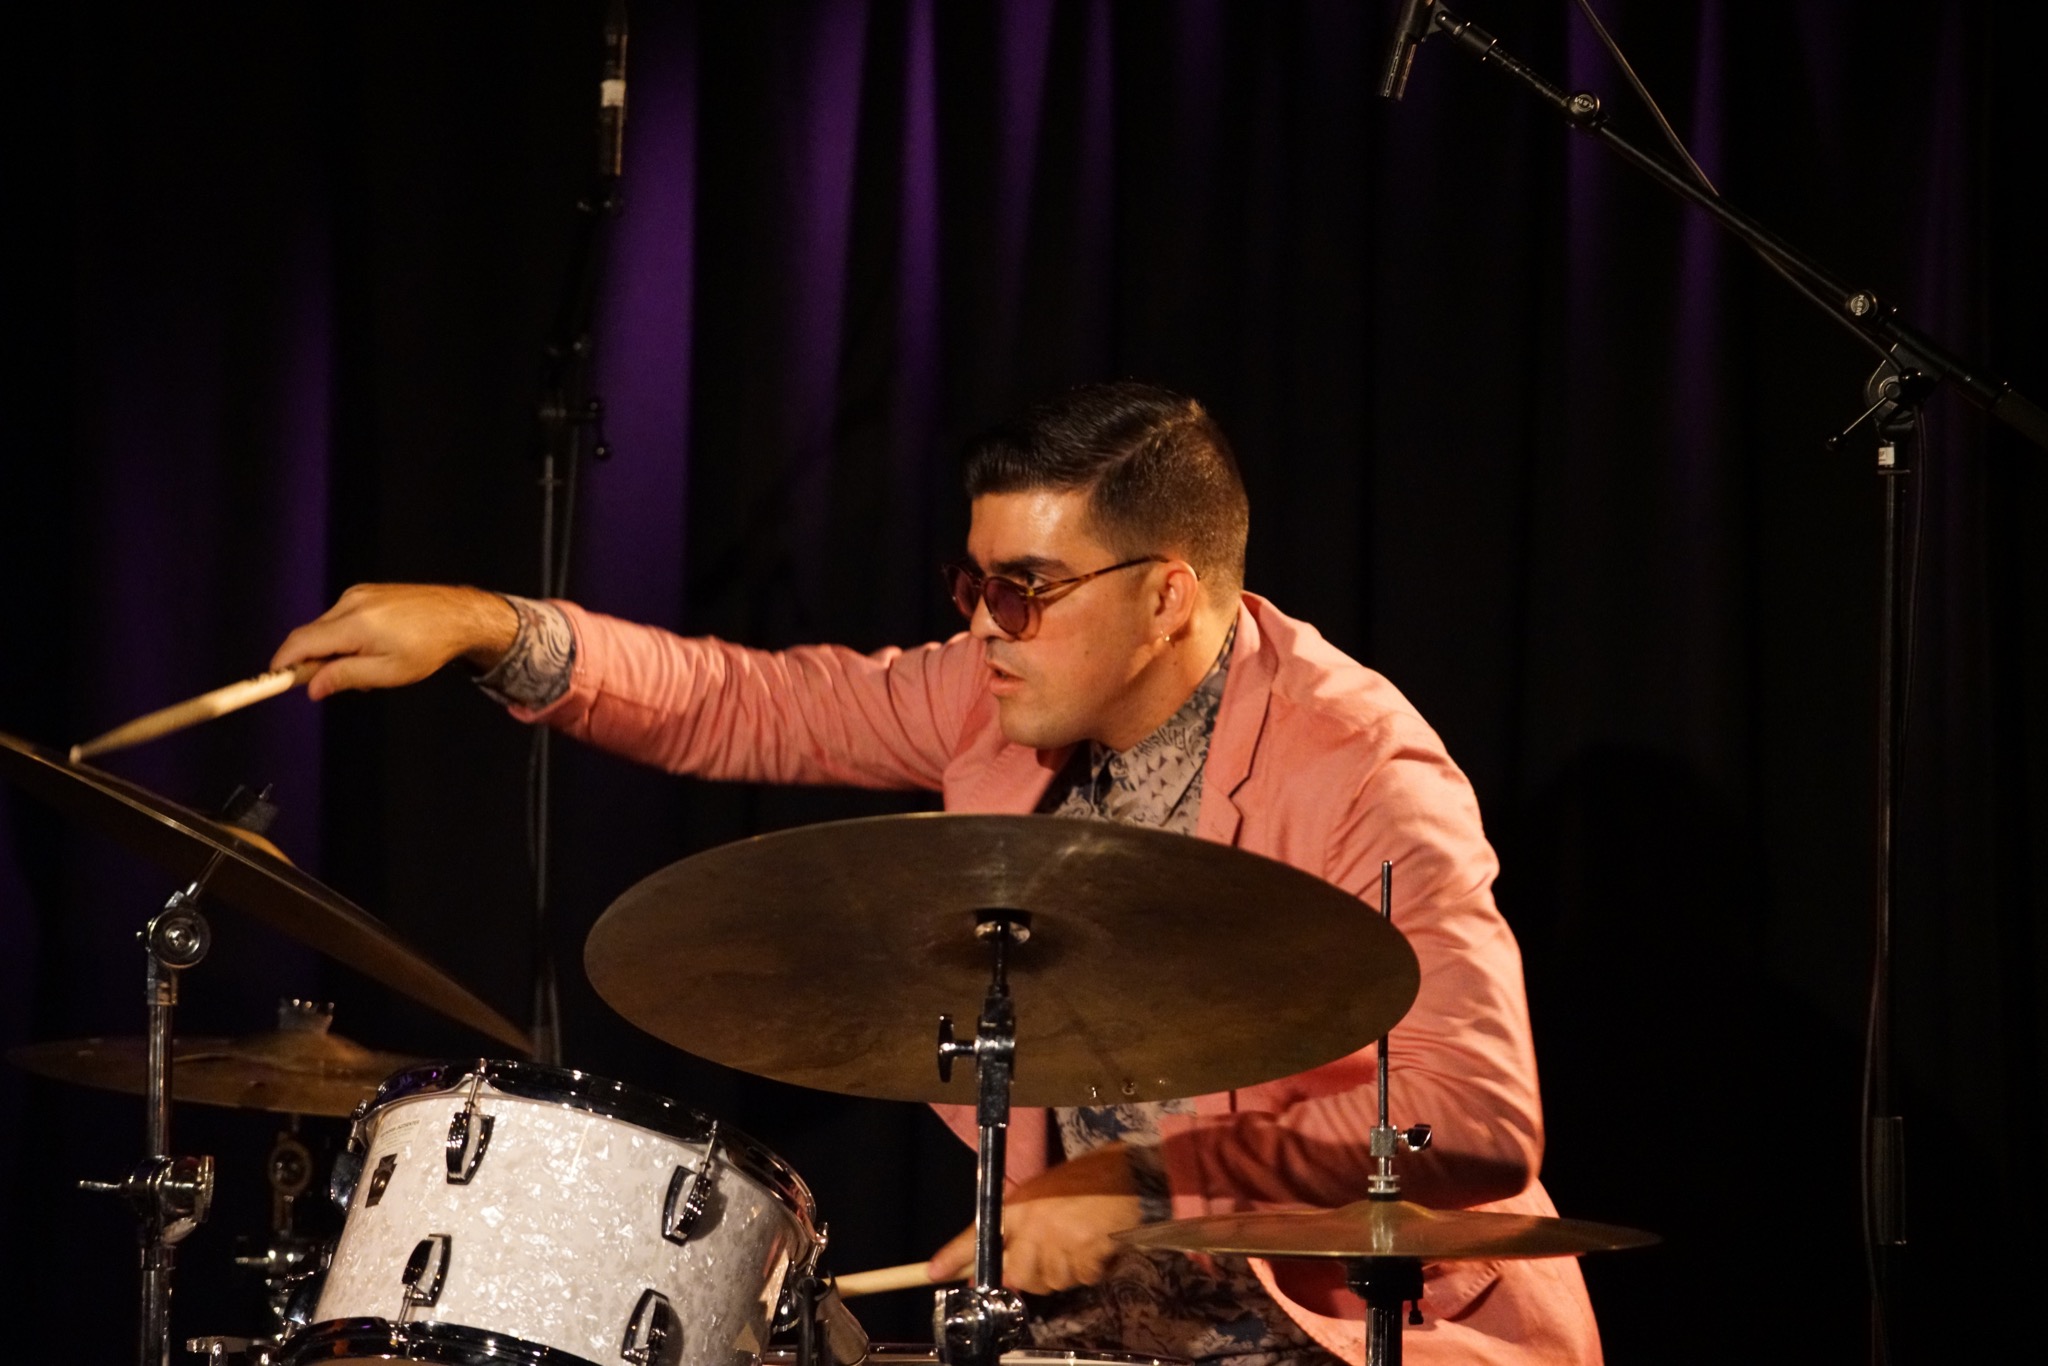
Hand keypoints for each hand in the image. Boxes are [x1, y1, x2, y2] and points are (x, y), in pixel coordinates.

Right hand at [270, 584, 519, 699]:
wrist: (459, 615)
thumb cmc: (429, 648)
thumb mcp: (389, 672)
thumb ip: (346, 677)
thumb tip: (310, 688)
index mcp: (355, 624)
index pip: (301, 643)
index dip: (282, 663)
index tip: (271, 680)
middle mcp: (351, 603)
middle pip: (310, 636)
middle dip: (313, 662)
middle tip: (336, 683)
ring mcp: (358, 593)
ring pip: (326, 628)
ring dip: (333, 650)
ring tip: (369, 665)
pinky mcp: (365, 591)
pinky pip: (340, 618)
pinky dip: (345, 637)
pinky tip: (373, 648)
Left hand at [926, 1142, 1143, 1294]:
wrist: (1125, 1171)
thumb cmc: (1083, 1182)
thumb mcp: (1039, 1196)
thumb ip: (1016, 1229)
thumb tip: (996, 1266)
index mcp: (1020, 1206)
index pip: (978, 1235)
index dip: (954, 1257)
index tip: (934, 1272)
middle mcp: (1035, 1223)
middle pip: (1018, 1276)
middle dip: (1033, 1275)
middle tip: (1051, 1255)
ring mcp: (1061, 1238)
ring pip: (1052, 1282)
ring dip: (1067, 1271)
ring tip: (1078, 1242)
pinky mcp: (1088, 1250)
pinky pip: (1083, 1278)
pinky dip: (1092, 1269)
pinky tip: (1096, 1245)